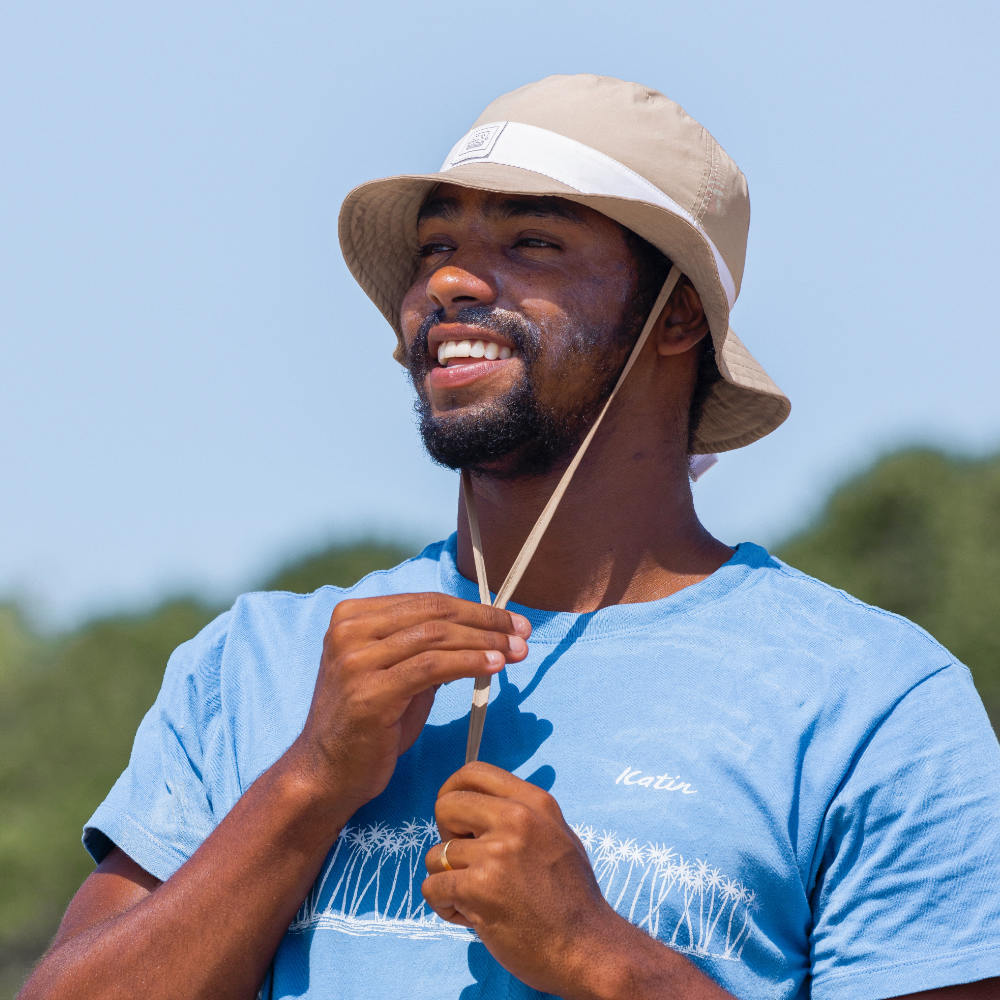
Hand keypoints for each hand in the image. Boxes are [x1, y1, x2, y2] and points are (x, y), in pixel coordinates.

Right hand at [289, 595, 530, 818]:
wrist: (327, 774)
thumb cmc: (369, 724)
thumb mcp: (397, 674)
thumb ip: (428, 649)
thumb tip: (481, 631)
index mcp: (353, 616)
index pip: (427, 602)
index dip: (475, 609)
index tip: (512, 621)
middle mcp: (349, 630)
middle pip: (434, 614)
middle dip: (486, 622)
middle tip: (523, 632)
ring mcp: (356, 659)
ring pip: (436, 637)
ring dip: (485, 641)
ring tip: (516, 651)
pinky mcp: (369, 691)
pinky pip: (431, 668)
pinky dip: (468, 663)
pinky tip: (494, 666)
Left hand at [422, 762, 621, 997]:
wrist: (588, 948)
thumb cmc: (572, 898)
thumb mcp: (556, 835)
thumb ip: (522, 815)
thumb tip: (480, 804)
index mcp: (534, 802)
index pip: (474, 772)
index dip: (453, 791)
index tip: (455, 817)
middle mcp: (515, 819)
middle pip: (446, 806)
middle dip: (445, 835)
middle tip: (466, 861)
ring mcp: (496, 853)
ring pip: (435, 855)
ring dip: (448, 880)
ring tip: (476, 898)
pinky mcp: (478, 888)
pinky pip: (432, 887)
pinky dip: (444, 905)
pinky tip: (469, 915)